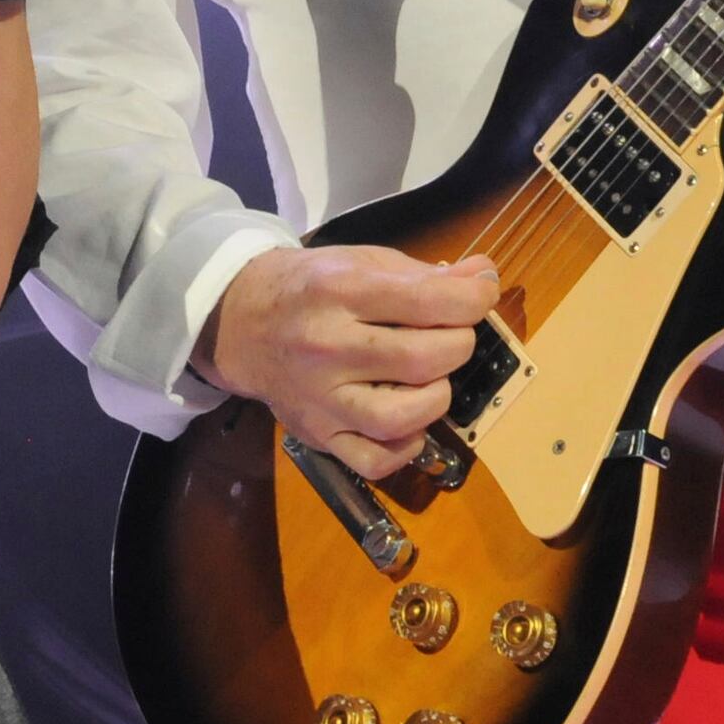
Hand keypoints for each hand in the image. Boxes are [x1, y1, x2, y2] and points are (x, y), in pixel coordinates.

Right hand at [198, 243, 505, 479]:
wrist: (239, 321)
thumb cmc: (310, 286)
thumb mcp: (361, 262)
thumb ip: (424, 274)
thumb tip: (483, 278)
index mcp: (339, 290)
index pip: (430, 300)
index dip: (475, 296)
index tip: (480, 292)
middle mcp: (327, 346)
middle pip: (424, 359)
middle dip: (458, 344)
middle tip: (450, 335)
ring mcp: (319, 397)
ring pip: (402, 417)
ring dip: (436, 397)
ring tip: (430, 378)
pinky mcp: (317, 434)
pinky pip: (375, 461)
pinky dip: (405, 447)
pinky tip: (408, 421)